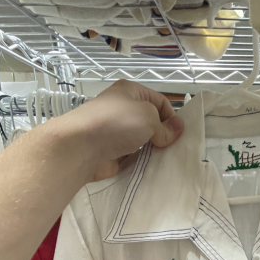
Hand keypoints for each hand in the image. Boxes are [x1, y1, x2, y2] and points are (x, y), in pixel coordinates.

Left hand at [61, 80, 183, 181]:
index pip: (160, 101)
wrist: (81, 147)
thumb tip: (178, 129)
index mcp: (131, 91)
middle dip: (163, 134)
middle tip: (174, 148)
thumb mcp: (147, 117)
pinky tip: (151, 168)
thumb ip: (165, 126)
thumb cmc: (116, 123)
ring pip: (143, 140)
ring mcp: (117, 131)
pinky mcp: (112, 151)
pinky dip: (142, 161)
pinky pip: (133, 155)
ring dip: (153, 149)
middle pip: (152, 121)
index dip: (171, 117)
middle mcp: (123, 109)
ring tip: (166, 159)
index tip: (178, 134)